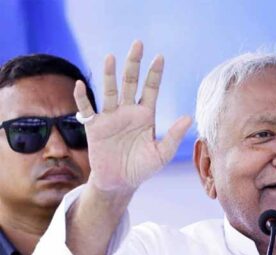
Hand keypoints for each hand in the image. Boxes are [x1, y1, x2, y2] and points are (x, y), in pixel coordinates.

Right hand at [73, 40, 191, 193]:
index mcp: (146, 116)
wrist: (120, 183)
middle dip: (134, 64)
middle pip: (131, 83)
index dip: (155, 74)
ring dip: (110, 75)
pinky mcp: (94, 127)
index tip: (160, 57)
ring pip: (110, 91)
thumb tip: (188, 117)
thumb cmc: (142, 168)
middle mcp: (128, 112)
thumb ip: (174, 136)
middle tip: (138, 43)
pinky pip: (87, 109)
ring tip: (111, 58)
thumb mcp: (161, 154)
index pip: (151, 89)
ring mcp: (111, 117)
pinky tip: (81, 86)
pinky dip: (82, 98)